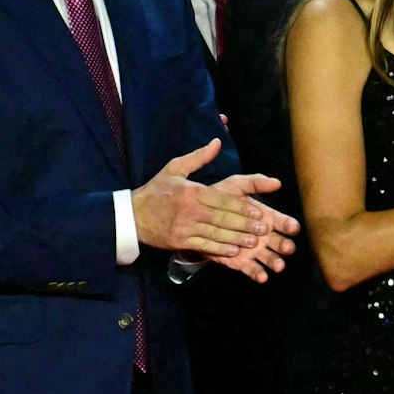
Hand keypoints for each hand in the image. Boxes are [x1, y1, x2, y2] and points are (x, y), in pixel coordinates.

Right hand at [133, 140, 281, 259]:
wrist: (130, 215)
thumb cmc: (156, 191)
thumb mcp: (174, 169)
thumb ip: (198, 157)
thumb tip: (217, 142)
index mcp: (191, 191)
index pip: (222, 200)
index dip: (242, 207)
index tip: (259, 212)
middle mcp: (189, 210)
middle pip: (222, 218)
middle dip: (245, 224)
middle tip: (263, 229)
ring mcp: (184, 227)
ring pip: (216, 233)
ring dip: (237, 238)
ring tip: (254, 241)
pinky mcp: (179, 241)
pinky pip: (204, 245)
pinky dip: (220, 249)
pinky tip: (234, 251)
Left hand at [205, 174, 299, 282]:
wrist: (196, 217)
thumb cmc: (219, 199)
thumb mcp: (236, 186)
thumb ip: (255, 183)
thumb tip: (277, 182)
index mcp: (267, 218)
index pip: (283, 222)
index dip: (289, 225)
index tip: (293, 227)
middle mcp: (264, 236)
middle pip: (279, 242)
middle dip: (285, 245)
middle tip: (287, 248)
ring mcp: (254, 250)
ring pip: (269, 258)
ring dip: (275, 262)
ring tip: (278, 266)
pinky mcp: (241, 262)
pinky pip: (252, 269)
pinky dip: (258, 274)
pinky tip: (262, 277)